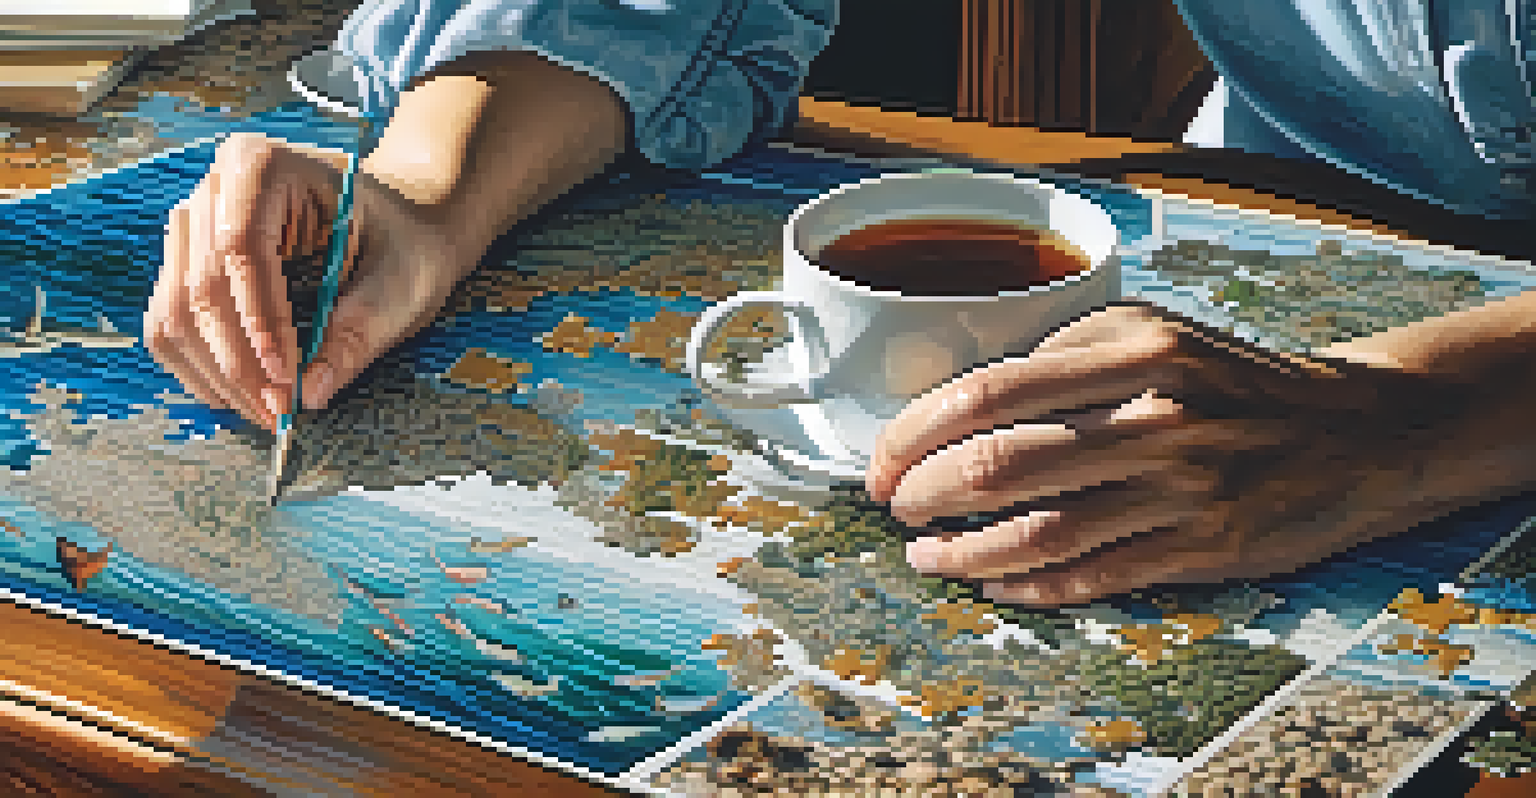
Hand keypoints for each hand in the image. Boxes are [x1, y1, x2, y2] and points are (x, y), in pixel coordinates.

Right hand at [145, 133, 462, 432]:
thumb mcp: (399, 284)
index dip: (258, 321)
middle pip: (200, 286)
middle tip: (279, 411)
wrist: (400, 227)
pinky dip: (201, 367)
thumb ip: (357, 333)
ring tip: (266, 411)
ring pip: (175, 313)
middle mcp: (215, 189)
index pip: (241, 248)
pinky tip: (241, 396)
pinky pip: (170, 324)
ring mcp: (194, 227)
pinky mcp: (187, 265)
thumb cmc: (403, 242)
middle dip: (239, 361)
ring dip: (216, 374)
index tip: (287, 378)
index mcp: (263, 165)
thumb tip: (312, 392)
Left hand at [866, 301, 1469, 605]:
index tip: (881, 459)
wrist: (1357, 428)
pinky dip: (1028, 585)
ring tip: (926, 557)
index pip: (987, 392)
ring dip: (963, 554)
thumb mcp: (1150, 331)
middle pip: (1000, 464)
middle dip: (923, 494)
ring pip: (1039, 533)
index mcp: (1133, 348)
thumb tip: (950, 402)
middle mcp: (1157, 415)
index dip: (913, 433)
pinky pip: (1092, 575)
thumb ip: (1059, 354)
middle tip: (895, 507)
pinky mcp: (1206, 547)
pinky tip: (991, 580)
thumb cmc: (1229, 378)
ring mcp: (1184, 487)